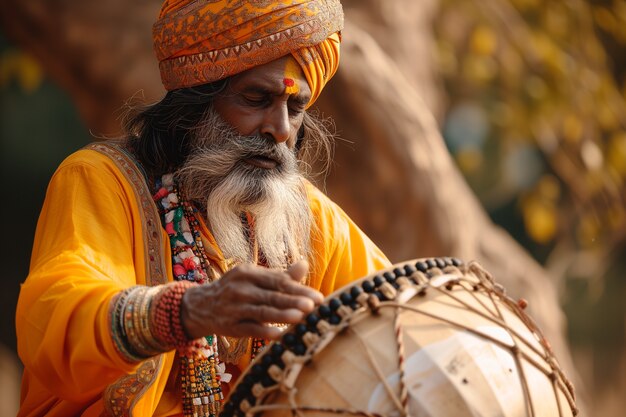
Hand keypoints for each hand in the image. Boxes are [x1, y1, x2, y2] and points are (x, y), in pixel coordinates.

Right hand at [180, 260, 322, 339]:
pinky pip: (250, 329)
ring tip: (301, 318)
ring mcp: (234, 308)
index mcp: (248, 273)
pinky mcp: (230, 326)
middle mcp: (240, 289)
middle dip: (293, 301)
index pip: (277, 281)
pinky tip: (280, 335)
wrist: (200, 306)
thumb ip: (280, 275)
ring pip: (262, 312)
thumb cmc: (236, 289)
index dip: (298, 289)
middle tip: (313, 306)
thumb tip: (304, 264)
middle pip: (272, 296)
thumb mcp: (253, 278)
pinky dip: (265, 331)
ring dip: (282, 316)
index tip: (318, 298)